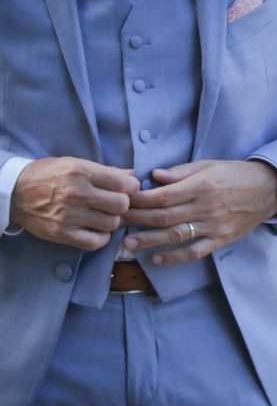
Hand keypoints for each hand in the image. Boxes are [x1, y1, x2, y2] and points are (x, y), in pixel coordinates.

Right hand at [10, 157, 139, 249]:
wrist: (14, 192)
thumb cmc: (49, 175)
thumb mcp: (75, 163)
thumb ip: (106, 171)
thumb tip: (133, 175)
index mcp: (81, 172)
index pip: (124, 183)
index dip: (131, 187)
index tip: (126, 189)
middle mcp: (76, 193)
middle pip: (121, 205)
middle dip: (122, 205)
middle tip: (114, 204)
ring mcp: (69, 215)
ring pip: (111, 224)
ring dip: (111, 221)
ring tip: (102, 216)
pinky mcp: (62, 233)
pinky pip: (96, 242)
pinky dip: (101, 238)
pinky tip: (96, 230)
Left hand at [122, 160, 276, 264]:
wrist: (267, 190)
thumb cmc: (236, 174)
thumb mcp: (209, 165)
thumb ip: (181, 172)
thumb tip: (154, 176)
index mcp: (202, 185)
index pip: (163, 195)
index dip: (140, 200)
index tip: (123, 201)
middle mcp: (206, 207)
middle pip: (165, 216)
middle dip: (138, 219)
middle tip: (116, 222)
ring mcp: (214, 226)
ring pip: (176, 235)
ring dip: (149, 240)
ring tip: (127, 244)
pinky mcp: (221, 239)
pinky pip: (195, 251)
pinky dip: (175, 257)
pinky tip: (156, 259)